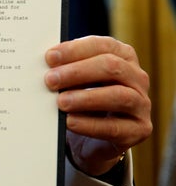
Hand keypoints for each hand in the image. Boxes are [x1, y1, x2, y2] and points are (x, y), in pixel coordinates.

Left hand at [44, 36, 151, 175]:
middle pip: (112, 67)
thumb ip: (65, 71)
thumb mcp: (75, 82)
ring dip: (86, 98)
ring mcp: (141, 104)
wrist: (94, 139)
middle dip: (77, 72)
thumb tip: (43, 66)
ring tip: (61, 102)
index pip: (103, 46)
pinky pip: (115, 127)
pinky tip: (70, 122)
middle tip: (50, 80)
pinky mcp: (139, 130)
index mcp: (122, 57)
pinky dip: (90, 124)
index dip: (76, 50)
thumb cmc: (83, 100)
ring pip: (119, 96)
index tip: (50, 57)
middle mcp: (137, 78)